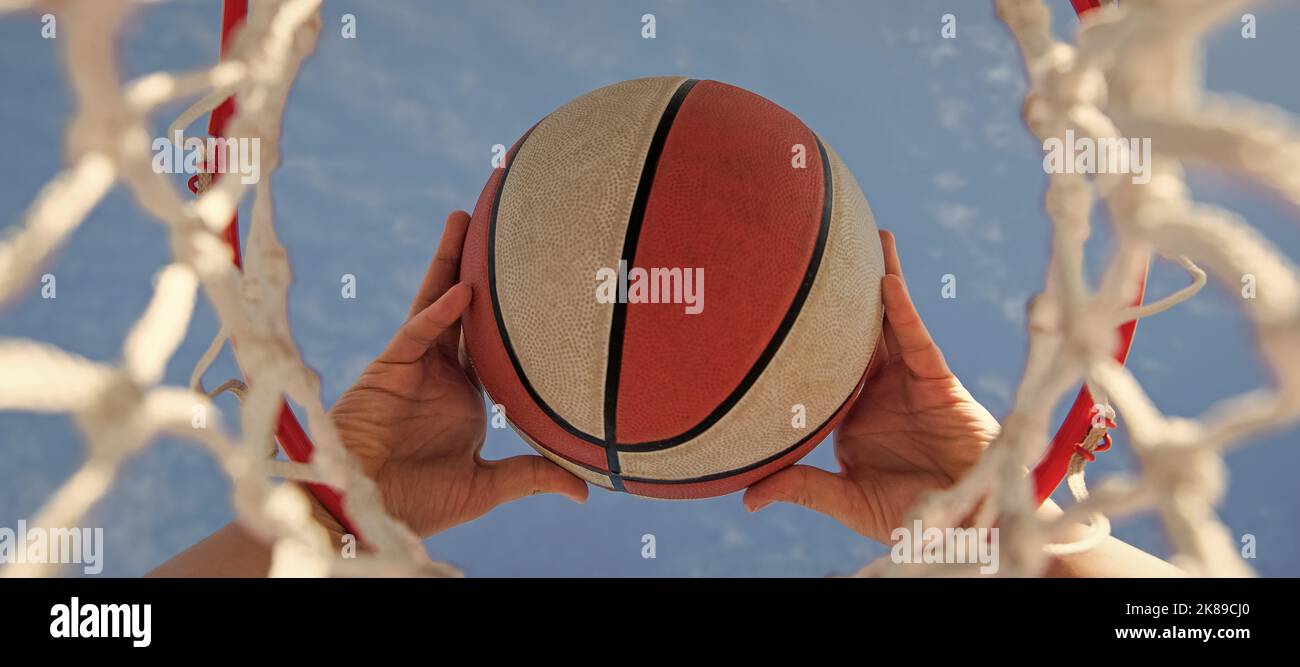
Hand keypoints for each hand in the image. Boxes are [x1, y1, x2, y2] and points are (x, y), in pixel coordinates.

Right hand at [328, 211, 586, 537]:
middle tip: (498, 225)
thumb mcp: (487, 484)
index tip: (539, 283)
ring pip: (436, 303)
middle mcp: (441, 371)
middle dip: (476, 267)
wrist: (368, 511)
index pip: (492, 342)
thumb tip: (585, 493)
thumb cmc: (419, 502)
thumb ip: (533, 475)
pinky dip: (439, 312)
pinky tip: (463, 290)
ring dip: (450, 263)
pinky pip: (417, 333)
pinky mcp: (389, 368)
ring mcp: (415, 365)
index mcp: (465, 393)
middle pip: (464, 308)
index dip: (510, 313)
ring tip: (464, 219)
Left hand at [744, 231, 999, 542]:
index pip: (821, 365)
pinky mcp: (939, 381)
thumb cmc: (909, 515)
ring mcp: (909, 381)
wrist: (965, 526)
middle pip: (855, 331)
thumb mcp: (847, 500)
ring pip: (889, 322)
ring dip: (880, 280)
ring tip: (867, 237)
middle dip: (843, 292)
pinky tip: (887, 283)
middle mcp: (878, 388)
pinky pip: (918, 340)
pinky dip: (903, 312)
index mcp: (851, 412)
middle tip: (821, 247)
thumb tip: (746, 497)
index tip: (771, 304)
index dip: (802, 336)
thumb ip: (802, 487)